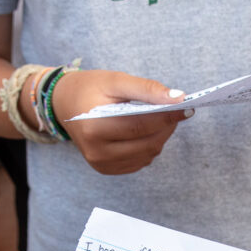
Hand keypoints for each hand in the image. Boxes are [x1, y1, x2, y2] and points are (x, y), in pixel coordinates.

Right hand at [49, 69, 188, 174]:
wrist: (64, 105)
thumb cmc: (91, 89)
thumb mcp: (116, 81)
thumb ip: (146, 89)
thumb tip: (178, 97)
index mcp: (95, 127)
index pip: (141, 125)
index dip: (167, 117)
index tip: (186, 107)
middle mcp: (96, 152)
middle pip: (147, 143)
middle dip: (167, 127)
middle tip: (176, 111)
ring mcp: (101, 164)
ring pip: (147, 155)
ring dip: (160, 137)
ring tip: (161, 119)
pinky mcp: (106, 170)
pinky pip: (139, 161)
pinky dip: (149, 147)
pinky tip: (145, 132)